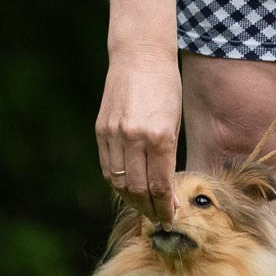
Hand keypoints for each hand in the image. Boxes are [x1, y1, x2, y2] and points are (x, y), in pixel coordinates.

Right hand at [95, 50, 178, 220]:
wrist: (139, 56)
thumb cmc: (165, 87)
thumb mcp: (174, 123)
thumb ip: (168, 157)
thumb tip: (168, 193)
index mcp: (159, 137)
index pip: (160, 186)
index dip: (166, 208)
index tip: (171, 219)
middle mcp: (134, 138)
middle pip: (138, 189)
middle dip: (150, 209)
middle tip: (159, 219)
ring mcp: (114, 134)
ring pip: (119, 182)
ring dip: (132, 200)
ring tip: (145, 208)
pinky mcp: (100, 130)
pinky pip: (106, 167)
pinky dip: (116, 183)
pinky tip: (128, 188)